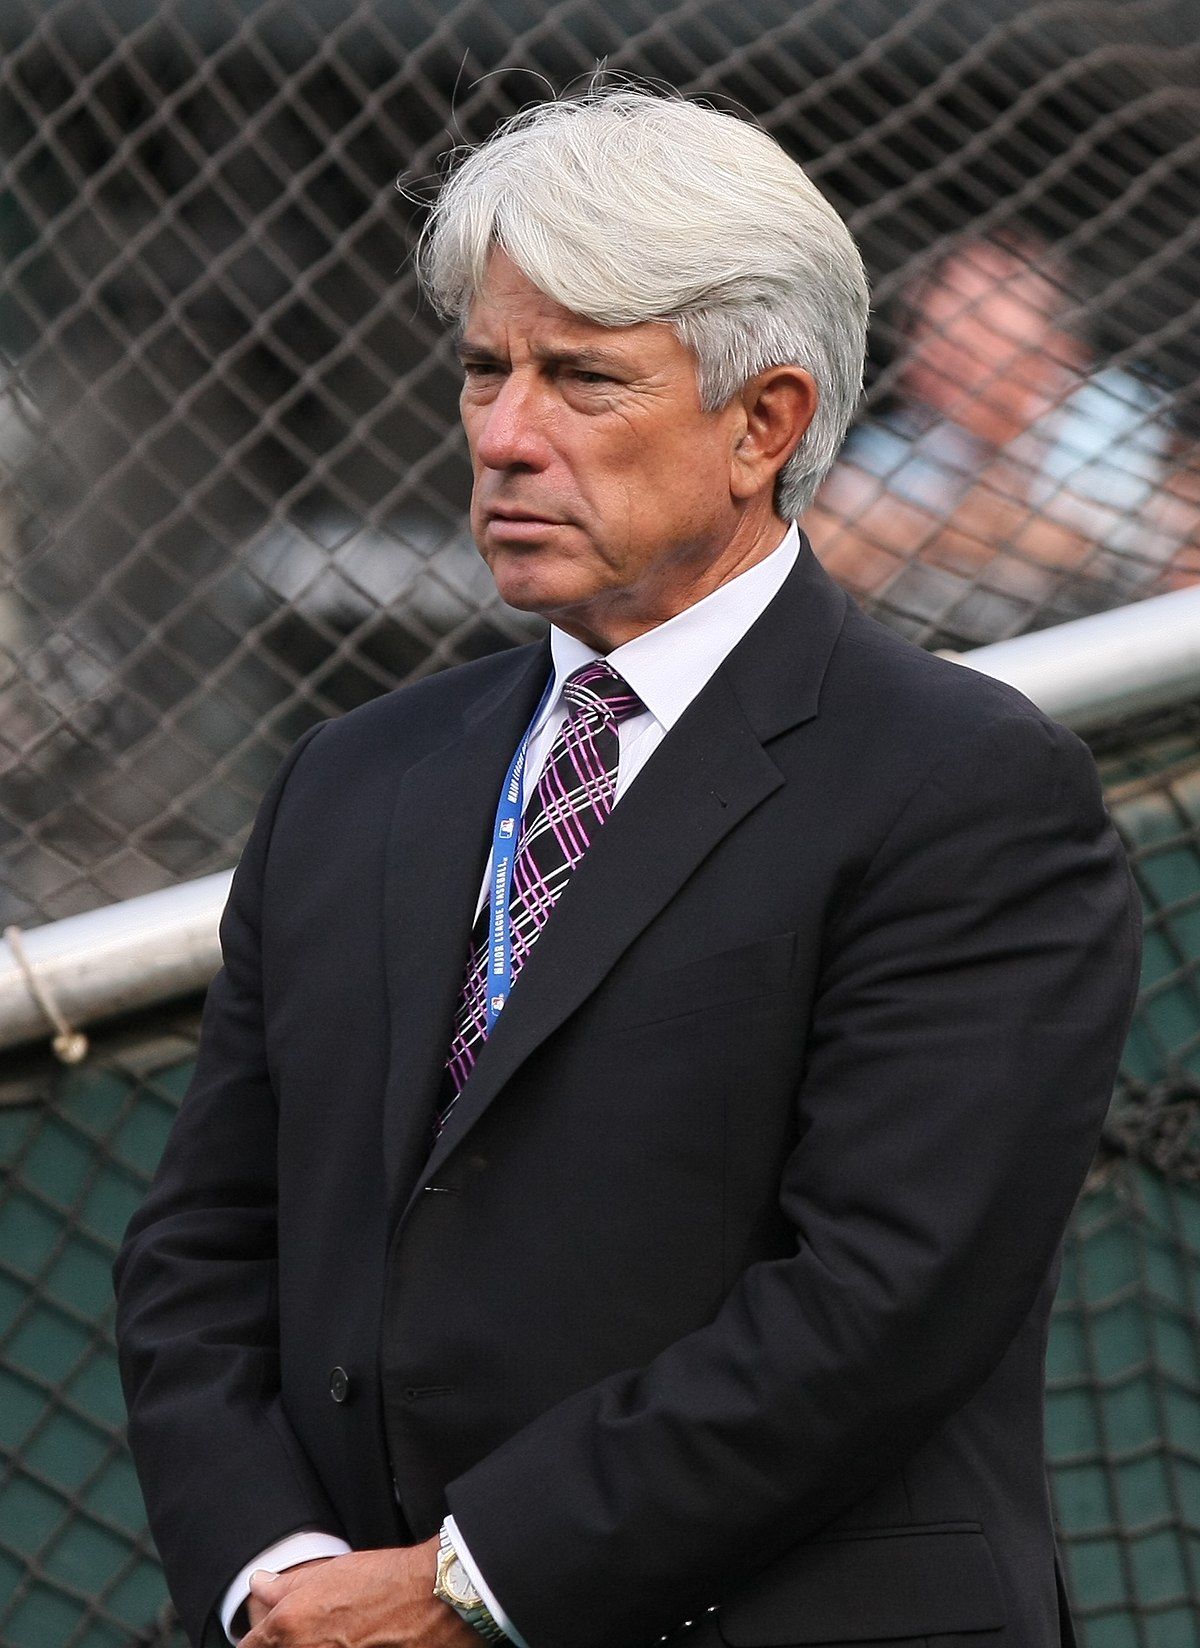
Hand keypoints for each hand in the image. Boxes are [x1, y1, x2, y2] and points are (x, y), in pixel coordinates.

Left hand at [241, 1538, 480, 1646]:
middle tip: (315, 1631)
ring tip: (342, 1635)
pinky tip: (356, 1643)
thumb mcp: (331, 1572)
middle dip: (288, 1644)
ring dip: (314, 1647)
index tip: (266, 1638)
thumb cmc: (388, 1580)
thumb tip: (260, 1584)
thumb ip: (286, 1585)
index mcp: (290, 1626)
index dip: (260, 1640)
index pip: (252, 1646)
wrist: (436, 1599)